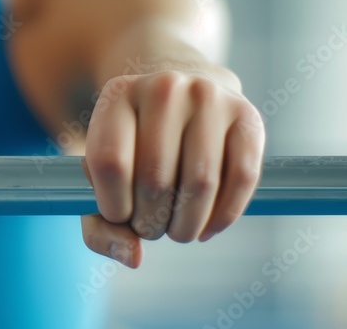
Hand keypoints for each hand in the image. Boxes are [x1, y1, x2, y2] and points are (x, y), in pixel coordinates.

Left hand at [79, 69, 265, 267]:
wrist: (176, 99)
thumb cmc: (131, 147)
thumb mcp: (98, 176)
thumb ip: (98, 226)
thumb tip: (134, 258)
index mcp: (117, 95)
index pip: (109, 163)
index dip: (113, 205)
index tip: (118, 215)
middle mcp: (163, 87)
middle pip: (155, 179)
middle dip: (150, 222)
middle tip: (150, 227)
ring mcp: (209, 97)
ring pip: (200, 184)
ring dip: (185, 226)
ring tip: (176, 229)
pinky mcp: (247, 115)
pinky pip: (242, 180)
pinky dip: (223, 217)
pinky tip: (206, 227)